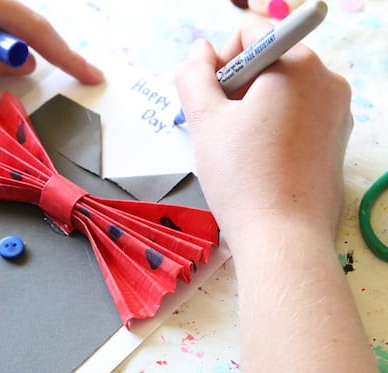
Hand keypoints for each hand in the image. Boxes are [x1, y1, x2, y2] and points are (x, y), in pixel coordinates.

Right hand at [175, 20, 351, 243]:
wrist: (282, 239)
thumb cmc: (242, 178)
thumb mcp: (204, 119)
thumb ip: (193, 75)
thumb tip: (199, 51)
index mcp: (297, 64)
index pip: (250, 33)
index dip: (220, 62)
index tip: (212, 100)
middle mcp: (327, 81)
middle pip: (267, 62)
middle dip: (236, 88)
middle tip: (221, 128)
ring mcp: (337, 112)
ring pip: (281, 91)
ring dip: (251, 109)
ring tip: (238, 149)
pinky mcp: (336, 139)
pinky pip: (297, 116)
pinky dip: (273, 126)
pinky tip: (258, 159)